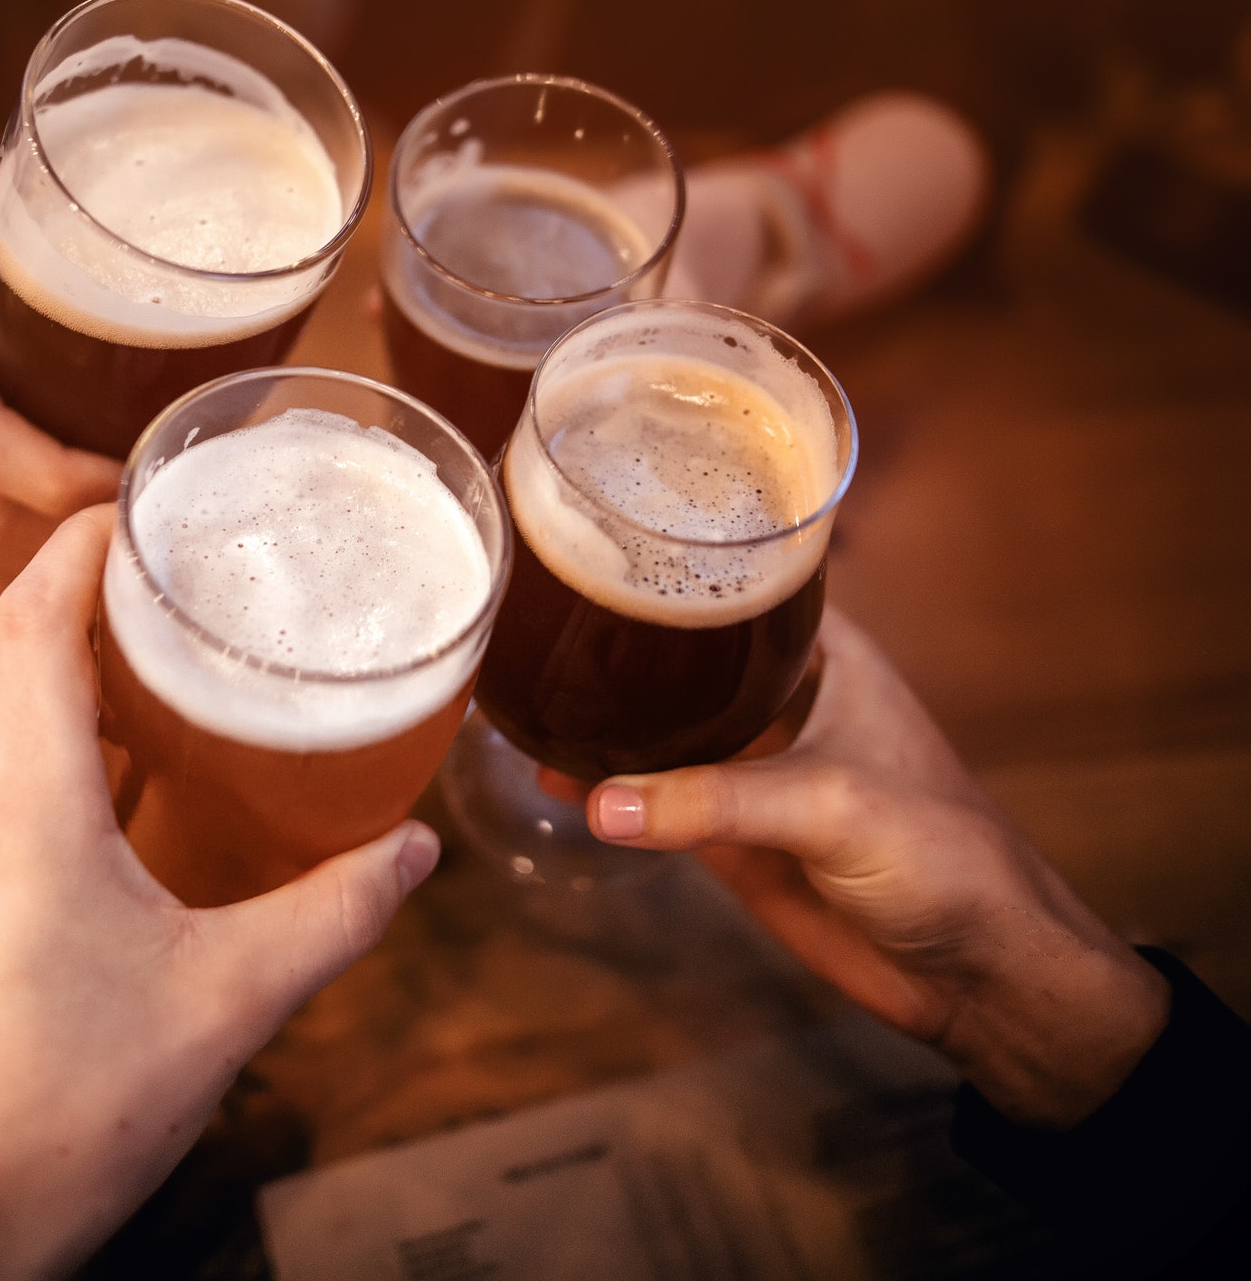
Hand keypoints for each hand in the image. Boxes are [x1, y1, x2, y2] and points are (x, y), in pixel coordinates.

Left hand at [0, 506, 440, 1279]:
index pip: (30, 621)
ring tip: (148, 669)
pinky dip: (31, 749)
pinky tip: (100, 794)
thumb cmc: (68, 1114)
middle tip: (169, 576)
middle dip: (78, 598)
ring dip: (55, 677)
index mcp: (18, 806)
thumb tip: (416, 853)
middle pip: (2, 656)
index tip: (135, 500)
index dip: (79, 545)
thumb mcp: (228, 1006)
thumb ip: (332, 915)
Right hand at [579, 607, 1167, 1128]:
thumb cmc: (945, 859)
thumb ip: (713, 800)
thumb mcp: (829, 807)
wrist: (978, 974)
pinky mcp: (732, 833)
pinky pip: (656, 799)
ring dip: (603, 717)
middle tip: (535, 614)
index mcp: (827, 654)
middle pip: (685, 648)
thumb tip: (600, 802)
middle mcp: (784, 696)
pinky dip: (608, 789)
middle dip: (620, 636)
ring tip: (524, 696)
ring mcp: (754, 766)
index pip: (742, 581)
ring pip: (662, 724)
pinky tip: (553, 776)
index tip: (603, 527)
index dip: (680, 555)